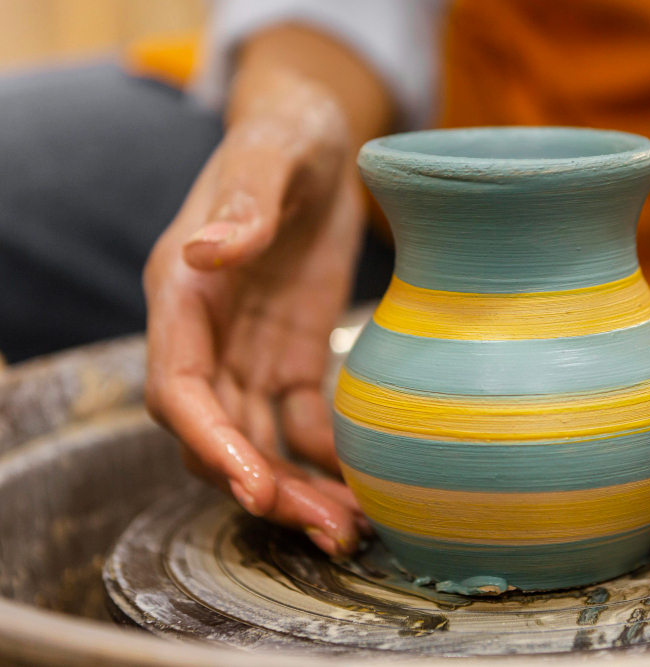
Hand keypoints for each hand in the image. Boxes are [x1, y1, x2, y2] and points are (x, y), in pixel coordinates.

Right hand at [143, 70, 369, 556]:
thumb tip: (206, 256)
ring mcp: (249, 352)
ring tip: (349, 527)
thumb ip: (245, 204)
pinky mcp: (292, 357)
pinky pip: (299, 424)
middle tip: (324, 528)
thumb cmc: (287, 135)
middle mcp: (208, 334)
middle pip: (218, 432)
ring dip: (295, 489)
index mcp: (183, 292)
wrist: (319, 136)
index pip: (178, 386)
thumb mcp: (273, 154)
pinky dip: (323, 459)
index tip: (253, 485)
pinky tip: (363, 482)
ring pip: (257, 442)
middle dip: (261, 486)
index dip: (210, 442)